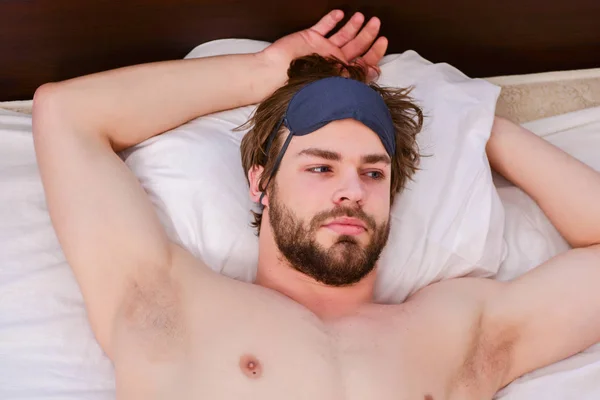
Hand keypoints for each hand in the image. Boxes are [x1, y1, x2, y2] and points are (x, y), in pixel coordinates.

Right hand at [261, 10, 387, 81]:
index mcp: (342, 74)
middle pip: (356, 46)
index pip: (364, 62)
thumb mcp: (337, 81)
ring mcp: (322, 49)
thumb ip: (356, 75)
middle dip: (368, 34)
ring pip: (342, 34)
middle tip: (376, 23)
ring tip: (361, 16)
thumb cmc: (306, 83)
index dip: (375, 52)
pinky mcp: (310, 38)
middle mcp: (334, 61)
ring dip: (353, 25)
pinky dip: (332, 19)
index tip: (383, 40)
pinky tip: (340, 14)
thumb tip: (376, 71)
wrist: (278, 74)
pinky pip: (323, 26)